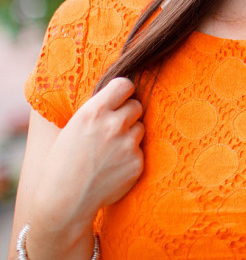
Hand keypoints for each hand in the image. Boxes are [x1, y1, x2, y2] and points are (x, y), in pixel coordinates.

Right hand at [30, 77, 144, 233]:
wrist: (65, 201)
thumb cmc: (63, 164)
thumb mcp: (73, 128)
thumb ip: (98, 111)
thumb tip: (118, 96)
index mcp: (93, 112)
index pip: (125, 85)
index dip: (124, 91)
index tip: (121, 98)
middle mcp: (113, 125)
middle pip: (136, 106)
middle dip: (127, 114)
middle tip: (113, 128)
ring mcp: (128, 144)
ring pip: (140, 128)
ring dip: (130, 135)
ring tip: (109, 151)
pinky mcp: (137, 163)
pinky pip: (140, 150)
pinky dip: (130, 156)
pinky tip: (112, 167)